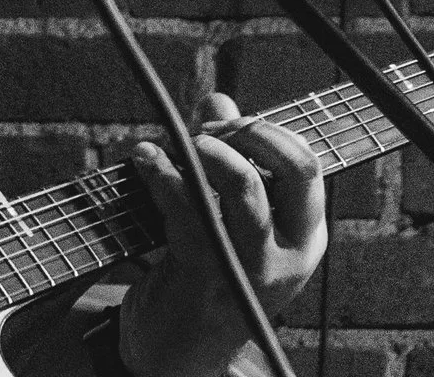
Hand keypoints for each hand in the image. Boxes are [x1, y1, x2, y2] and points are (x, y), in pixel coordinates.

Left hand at [116, 94, 324, 376]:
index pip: (308, 164)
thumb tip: (219, 98)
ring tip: (173, 140)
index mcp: (303, 234)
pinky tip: (142, 157)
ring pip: (243, 188)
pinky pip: (188, 209)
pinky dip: (161, 172)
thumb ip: (226, 155)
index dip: (265, 130)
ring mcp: (249, 264)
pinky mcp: (206, 272)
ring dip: (203, 150)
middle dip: (247, 133)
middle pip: (291, 170)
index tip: (223, 119)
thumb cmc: (207, 271)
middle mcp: (288, 251)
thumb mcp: (229, 218)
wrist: (183, 351)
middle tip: (205, 129)